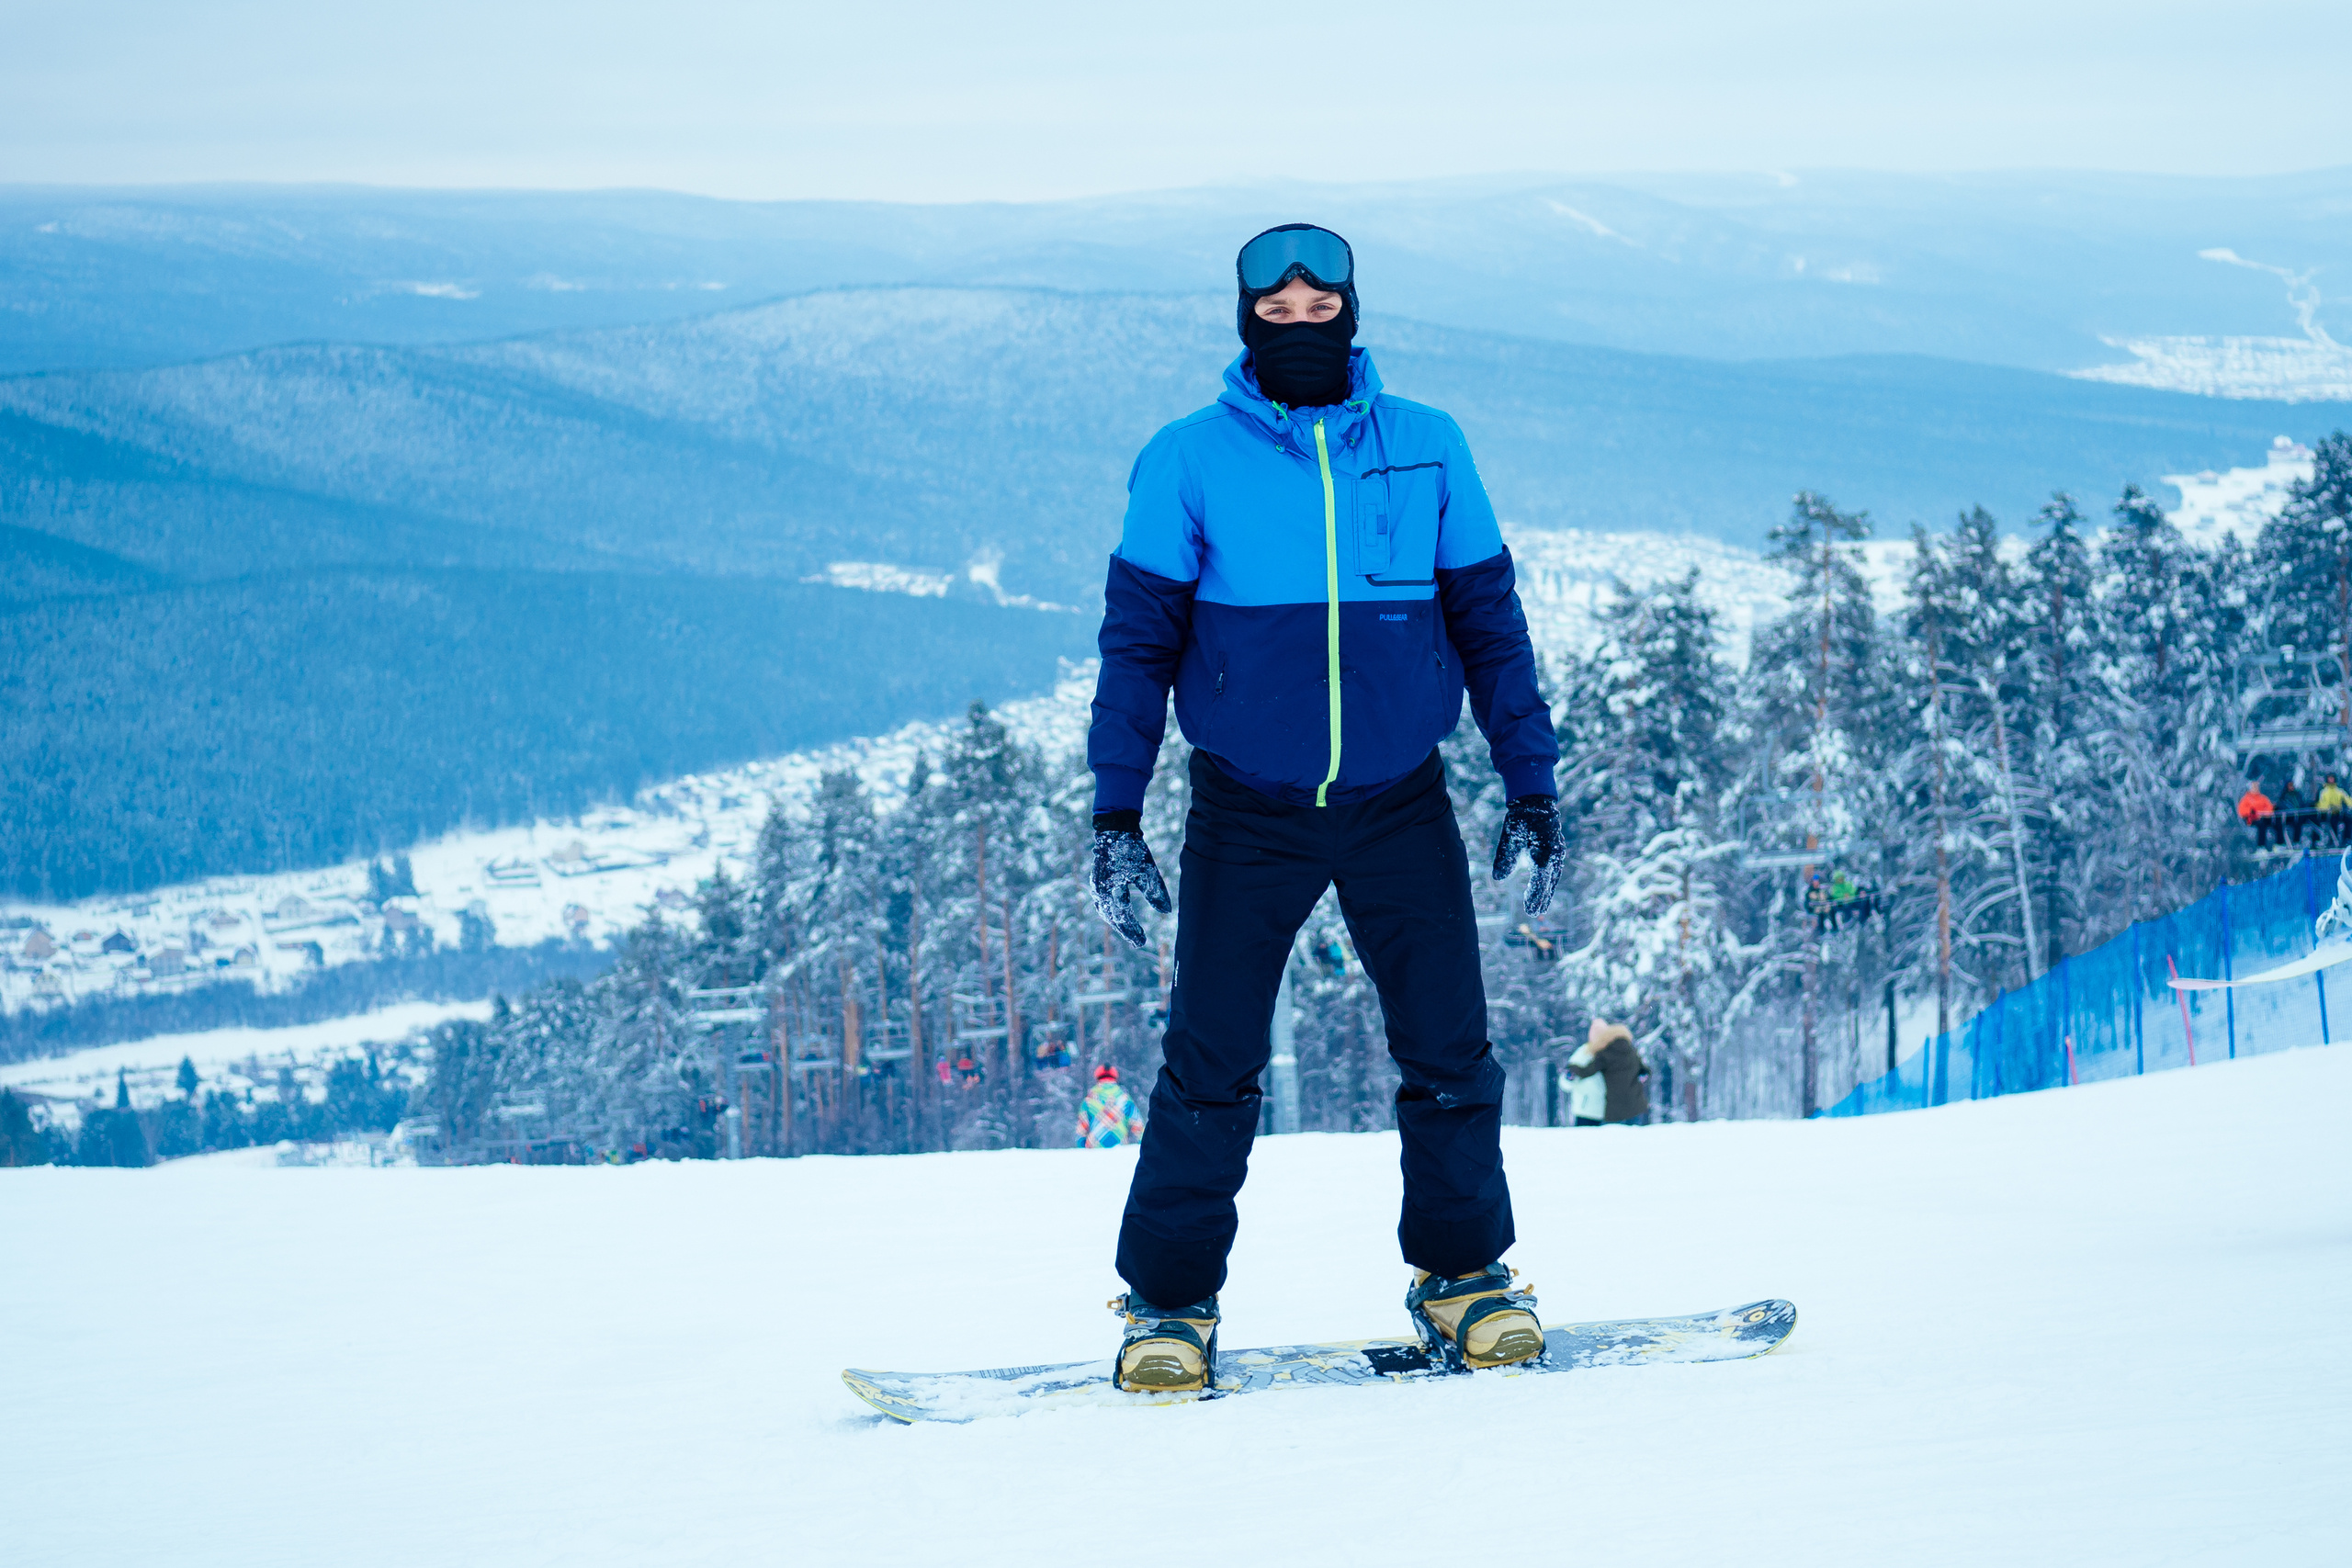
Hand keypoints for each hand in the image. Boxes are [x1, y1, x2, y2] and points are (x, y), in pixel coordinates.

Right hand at [1089, 811, 1170, 949]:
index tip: (1142, 941)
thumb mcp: (1148, 871)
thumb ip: (1156, 892)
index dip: (1132, 930)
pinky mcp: (1097, 881)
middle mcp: (1100, 890)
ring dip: (1116, 922)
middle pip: (1112, 917)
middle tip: (1137, 942)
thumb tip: (1167, 912)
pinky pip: (1102, 903)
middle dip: (1125, 930)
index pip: (1123, 916)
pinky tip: (1118, 915)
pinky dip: (1110, 912)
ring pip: (1105, 911)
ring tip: (1129, 932)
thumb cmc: (1132, 849)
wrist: (1115, 829)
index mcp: (1111, 889)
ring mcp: (1096, 886)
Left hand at [1491, 795, 1567, 916]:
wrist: (1536, 801)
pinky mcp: (1555, 849)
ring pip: (1553, 877)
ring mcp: (1557, 852)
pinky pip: (1553, 870)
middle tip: (1533, 913)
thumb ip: (1505, 857)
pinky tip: (1543, 887)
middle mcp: (1554, 855)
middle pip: (1549, 883)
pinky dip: (1549, 881)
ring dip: (1546, 891)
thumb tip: (1498, 878)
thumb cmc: (1522, 818)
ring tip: (1540, 906)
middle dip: (1541, 898)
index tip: (1529, 911)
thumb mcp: (1510, 837)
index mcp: (1544, 854)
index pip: (1540, 882)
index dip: (1535, 897)